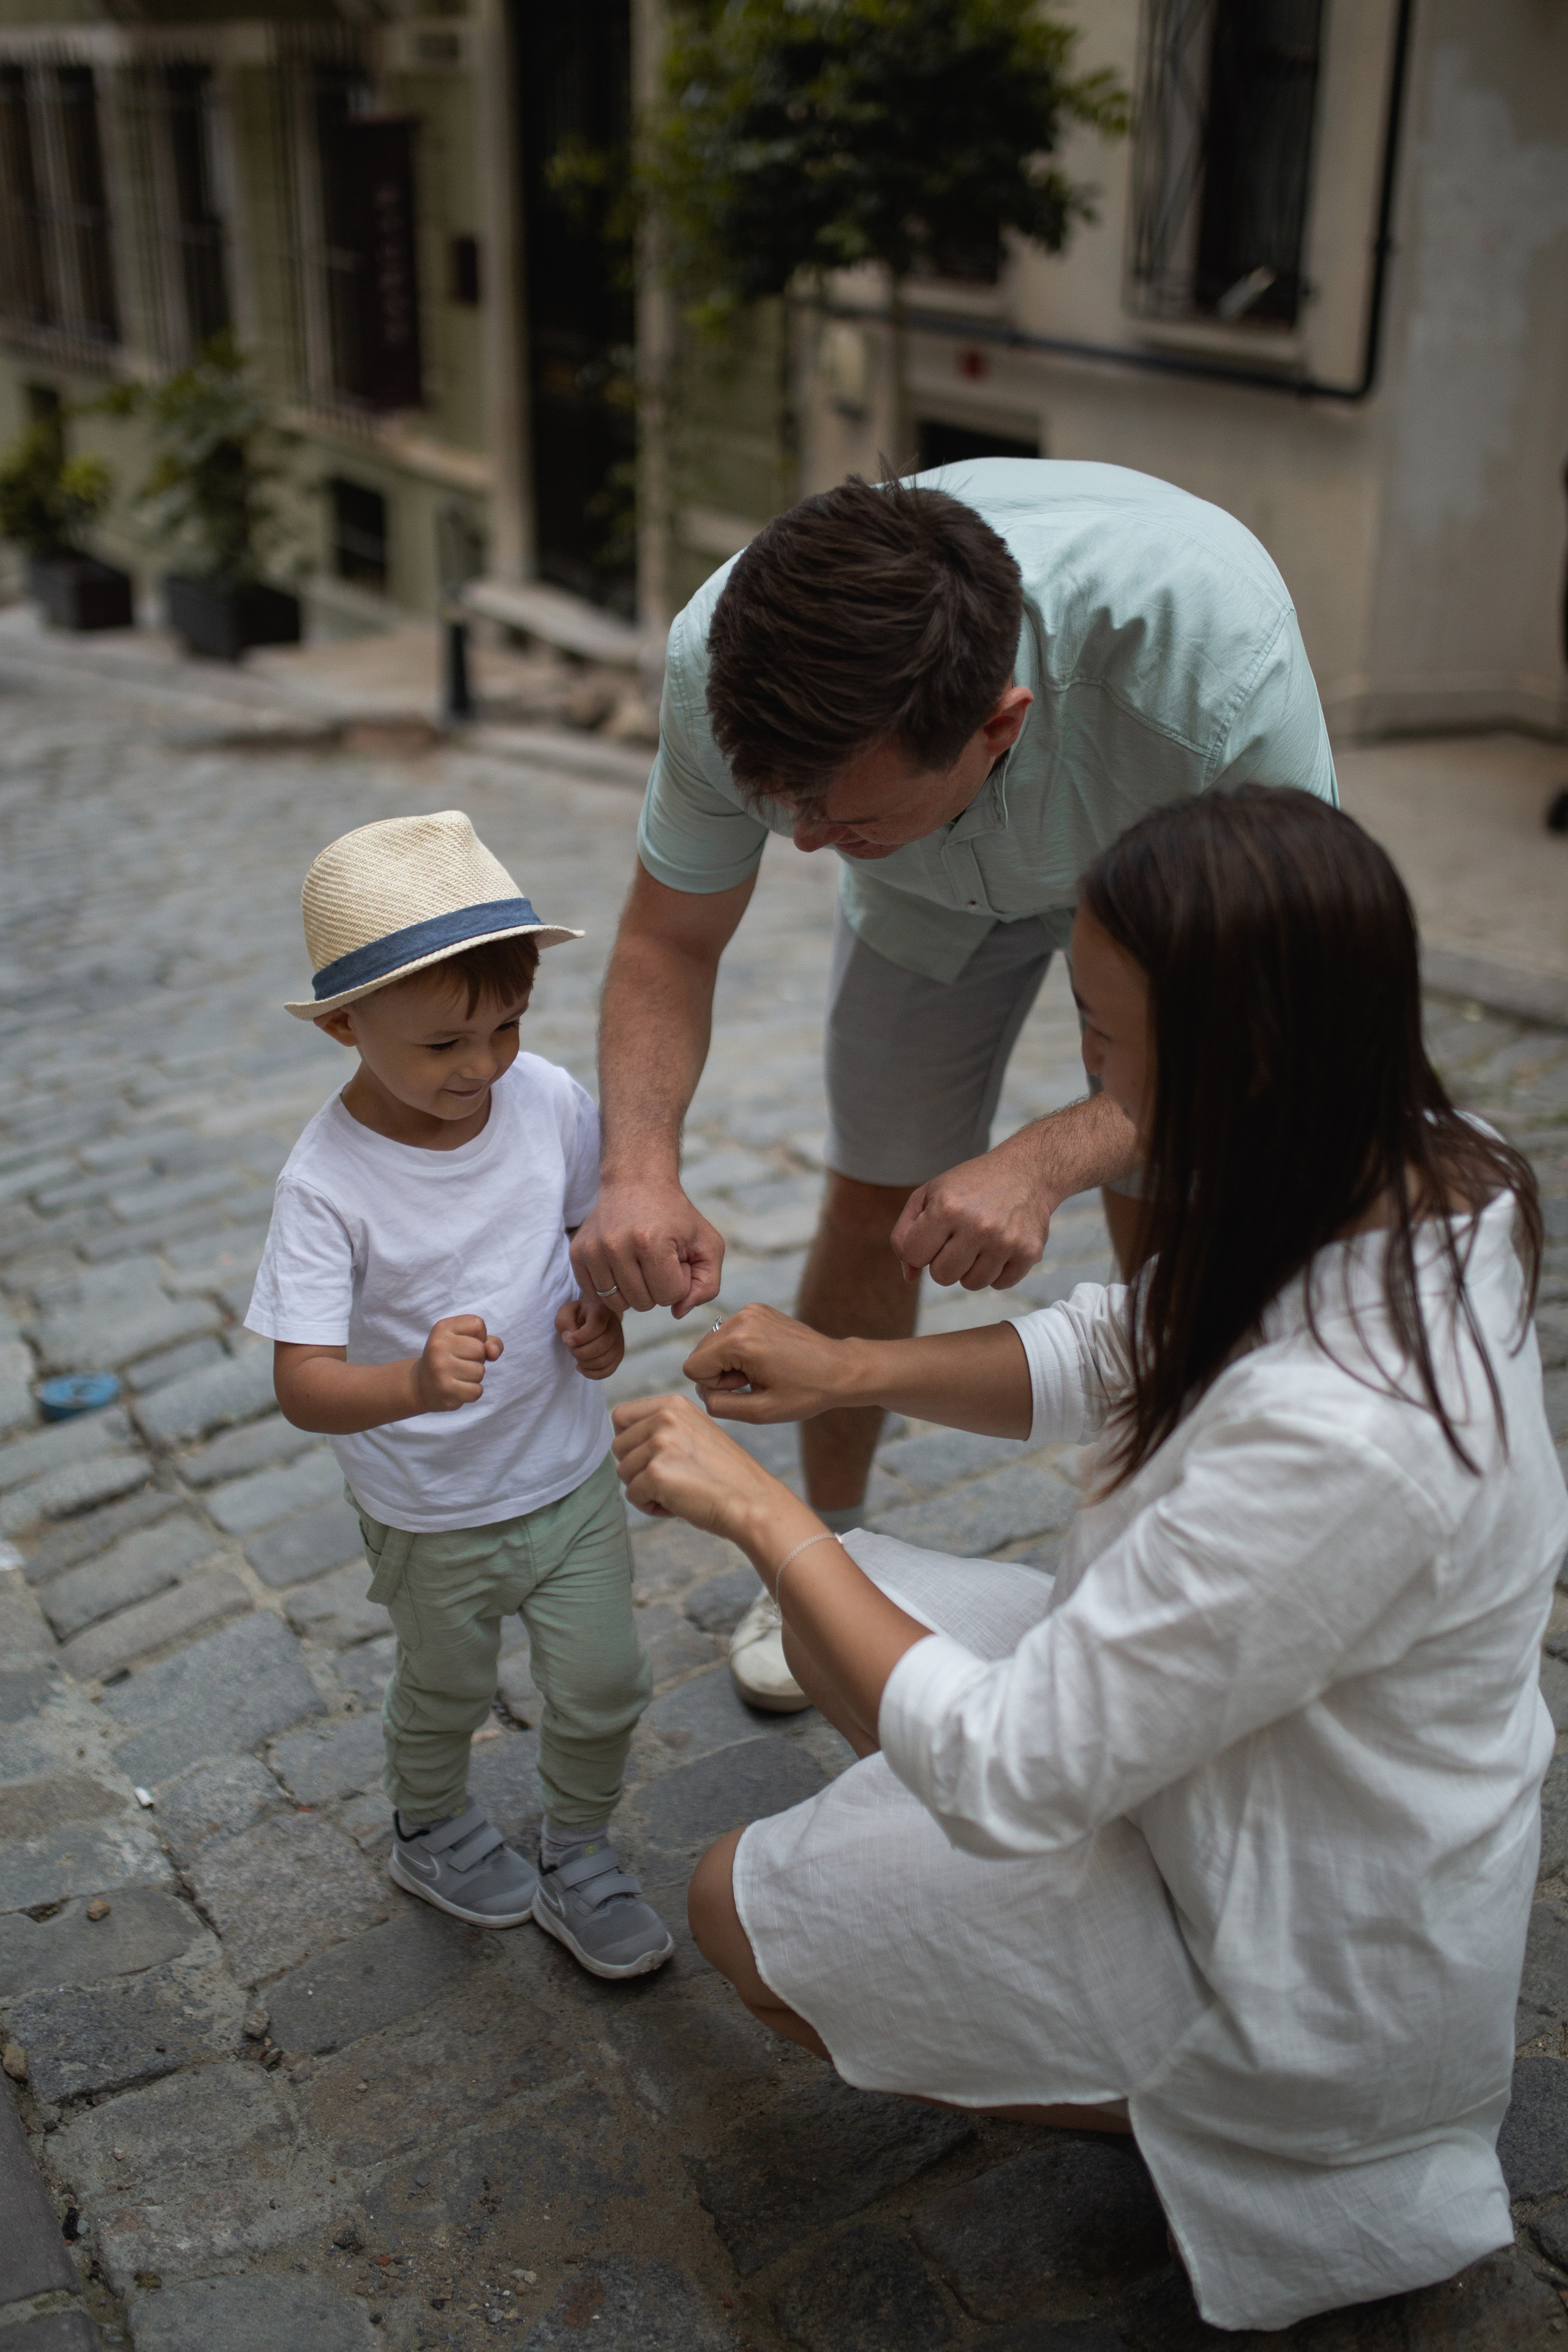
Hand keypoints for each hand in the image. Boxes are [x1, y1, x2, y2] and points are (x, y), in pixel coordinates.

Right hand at [414, 1315, 501, 1411]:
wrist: (421, 1384)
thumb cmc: (450, 1359)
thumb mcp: (465, 1341)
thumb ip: (488, 1341)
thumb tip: (494, 1352)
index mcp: (442, 1327)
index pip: (478, 1324)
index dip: (478, 1337)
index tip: (462, 1344)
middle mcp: (438, 1345)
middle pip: (480, 1350)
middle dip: (477, 1359)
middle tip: (459, 1363)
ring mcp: (440, 1368)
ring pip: (480, 1371)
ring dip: (474, 1377)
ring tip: (457, 1376)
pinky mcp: (445, 1390)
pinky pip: (477, 1391)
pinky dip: (472, 1392)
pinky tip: (457, 1388)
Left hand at [556, 1292, 624, 1379]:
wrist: (595, 1315)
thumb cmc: (578, 1314)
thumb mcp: (567, 1311)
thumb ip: (563, 1321)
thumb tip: (569, 1339)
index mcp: (603, 1311)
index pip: (596, 1326)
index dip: (580, 1337)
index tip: (568, 1340)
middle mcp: (615, 1326)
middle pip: (600, 1347)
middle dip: (579, 1352)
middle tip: (570, 1348)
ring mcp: (619, 1342)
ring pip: (603, 1361)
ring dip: (584, 1363)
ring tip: (576, 1356)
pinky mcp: (618, 1355)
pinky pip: (607, 1371)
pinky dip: (591, 1373)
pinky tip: (581, 1367)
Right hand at [569, 1178, 724, 1319]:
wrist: (636, 1182)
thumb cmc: (676, 1217)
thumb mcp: (708, 1244)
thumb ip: (707, 1285)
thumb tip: (678, 1312)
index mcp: (651, 1241)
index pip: (670, 1296)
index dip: (679, 1281)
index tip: (676, 1258)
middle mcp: (616, 1245)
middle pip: (644, 1303)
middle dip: (657, 1287)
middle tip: (657, 1259)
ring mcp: (593, 1250)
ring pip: (619, 1303)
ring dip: (634, 1290)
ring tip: (639, 1263)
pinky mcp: (578, 1254)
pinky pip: (597, 1296)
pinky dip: (613, 1287)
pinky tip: (622, 1265)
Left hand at [612, 1391, 784, 1536]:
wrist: (752, 1503)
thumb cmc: (725, 1476)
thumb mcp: (694, 1434)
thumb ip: (661, 1428)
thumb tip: (621, 1441)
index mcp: (674, 1404)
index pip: (620, 1416)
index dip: (630, 1442)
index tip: (654, 1457)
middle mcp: (665, 1417)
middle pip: (618, 1446)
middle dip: (637, 1468)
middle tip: (671, 1479)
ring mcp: (660, 1444)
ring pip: (623, 1472)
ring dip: (645, 1488)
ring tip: (677, 1491)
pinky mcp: (656, 1473)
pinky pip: (633, 1496)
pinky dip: (651, 1506)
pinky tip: (678, 1504)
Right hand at [681, 1304, 855, 1423]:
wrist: (840, 1369)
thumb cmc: (805, 1393)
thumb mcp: (759, 1412)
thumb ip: (719, 1405)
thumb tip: (702, 1390)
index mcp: (739, 1341)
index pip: (692, 1367)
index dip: (714, 1386)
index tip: (745, 1388)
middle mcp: (742, 1318)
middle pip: (700, 1352)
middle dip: (721, 1373)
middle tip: (756, 1380)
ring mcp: (751, 1309)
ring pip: (713, 1343)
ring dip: (731, 1362)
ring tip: (763, 1370)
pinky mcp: (758, 1309)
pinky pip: (729, 1334)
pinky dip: (741, 1349)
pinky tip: (766, 1358)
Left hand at [891, 1127, 1057, 1290]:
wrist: (1026, 1171)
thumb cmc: (970, 1185)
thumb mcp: (928, 1194)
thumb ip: (905, 1234)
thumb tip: (909, 1277)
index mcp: (947, 1207)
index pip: (913, 1255)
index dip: (920, 1247)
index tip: (934, 1234)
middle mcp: (978, 1225)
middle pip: (941, 1276)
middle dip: (944, 1261)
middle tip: (958, 1239)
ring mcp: (1006, 1241)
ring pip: (971, 1284)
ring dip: (971, 1268)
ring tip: (979, 1241)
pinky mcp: (1029, 1252)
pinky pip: (999, 1284)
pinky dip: (996, 1271)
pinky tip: (999, 1246)